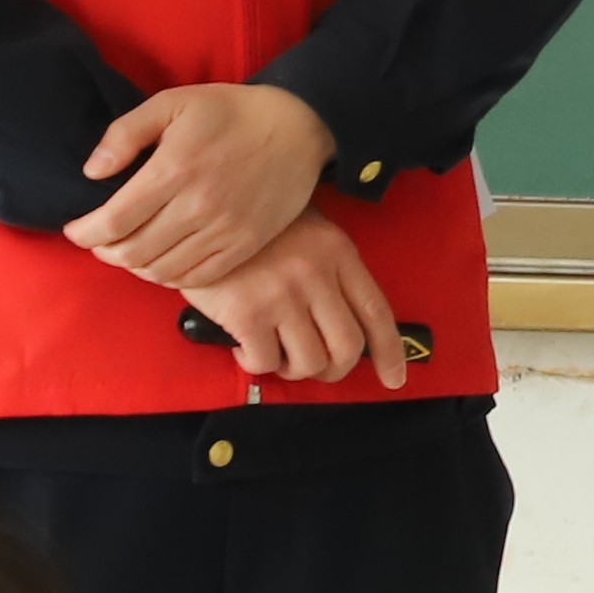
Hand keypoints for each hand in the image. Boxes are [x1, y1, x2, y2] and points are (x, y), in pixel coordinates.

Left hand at [67, 81, 337, 289]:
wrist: (299, 126)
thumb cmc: (230, 112)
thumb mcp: (172, 103)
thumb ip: (125, 134)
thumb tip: (92, 172)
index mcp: (174, 170)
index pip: (113, 222)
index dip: (84, 233)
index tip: (75, 229)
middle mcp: (198, 206)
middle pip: (132, 252)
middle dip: (104, 251)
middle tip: (98, 241)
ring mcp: (225, 230)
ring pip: (161, 270)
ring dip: (134, 266)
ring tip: (127, 251)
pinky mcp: (245, 244)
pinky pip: (196, 278)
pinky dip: (169, 277)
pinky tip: (161, 261)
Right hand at [186, 211, 406, 387]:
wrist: (199, 214)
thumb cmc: (255, 230)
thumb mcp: (307, 233)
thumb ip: (332, 272)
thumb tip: (349, 328)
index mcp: (338, 252)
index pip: (376, 312)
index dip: (390, 352)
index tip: (394, 379)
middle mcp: (316, 274)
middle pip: (347, 348)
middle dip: (334, 370)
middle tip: (314, 368)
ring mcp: (282, 294)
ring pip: (309, 363)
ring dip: (292, 369)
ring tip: (275, 353)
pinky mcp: (247, 313)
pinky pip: (265, 363)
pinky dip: (256, 364)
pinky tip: (245, 347)